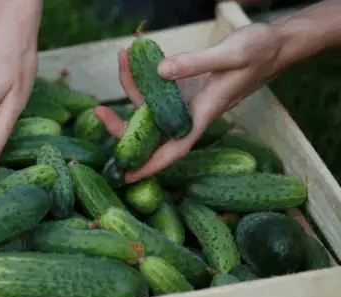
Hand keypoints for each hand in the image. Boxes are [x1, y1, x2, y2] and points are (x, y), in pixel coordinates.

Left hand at [95, 23, 285, 182]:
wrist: (274, 45)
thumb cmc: (259, 53)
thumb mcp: (231, 55)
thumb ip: (194, 63)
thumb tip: (158, 73)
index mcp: (203, 115)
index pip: (173, 150)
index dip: (150, 165)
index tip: (127, 176)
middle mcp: (189, 114)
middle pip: (150, 130)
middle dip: (121, 124)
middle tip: (97, 111)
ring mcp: (184, 101)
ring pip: (148, 106)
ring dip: (130, 86)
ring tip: (123, 56)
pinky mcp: (183, 88)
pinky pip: (154, 88)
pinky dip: (142, 74)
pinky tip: (133, 55)